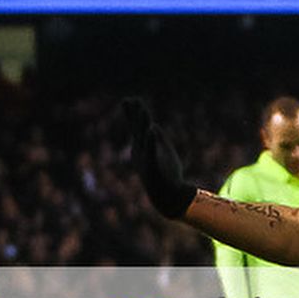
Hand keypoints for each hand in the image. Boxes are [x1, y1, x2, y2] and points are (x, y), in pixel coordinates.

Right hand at [121, 98, 197, 218]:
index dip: (134, 113)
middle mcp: (140, 152)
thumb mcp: (163, 153)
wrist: (168, 198)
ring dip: (143, 124)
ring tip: (143, 111)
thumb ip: (159, 139)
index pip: (137, 126)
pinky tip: (152, 130)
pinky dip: (151, 141)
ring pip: (143, 139)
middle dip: (134, 115)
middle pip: (137, 130)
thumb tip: (154, 126)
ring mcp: (145, 160)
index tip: (131, 99)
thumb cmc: (167, 176)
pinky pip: (151, 152)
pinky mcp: (152, 168)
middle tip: (130, 100)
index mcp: (142, 147)